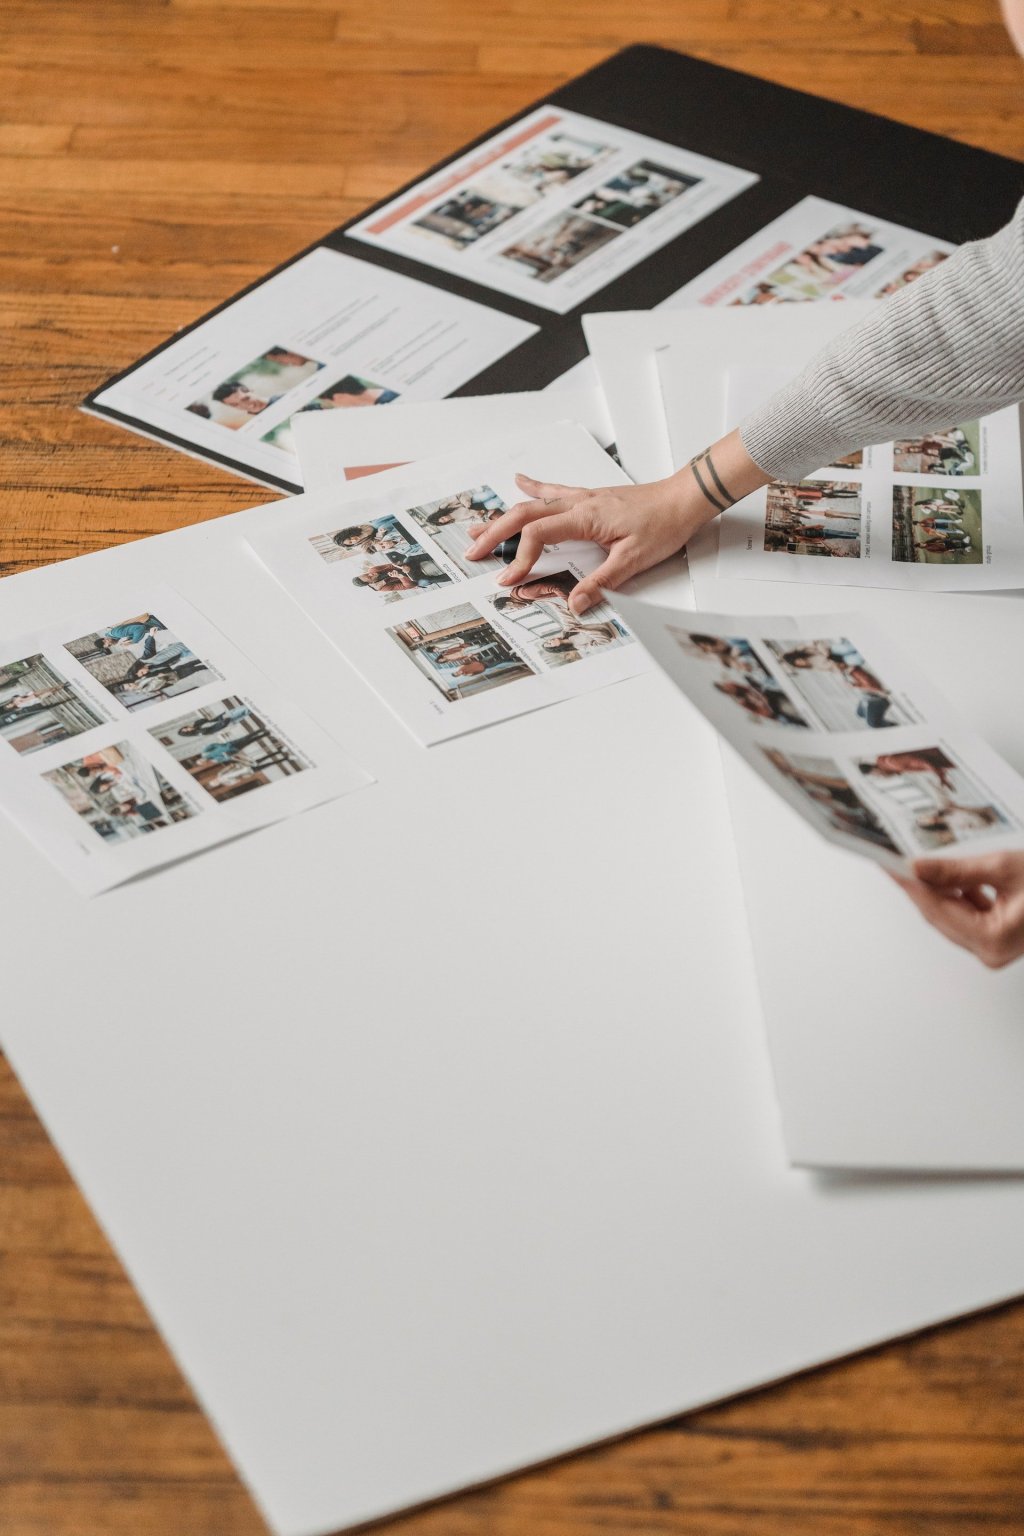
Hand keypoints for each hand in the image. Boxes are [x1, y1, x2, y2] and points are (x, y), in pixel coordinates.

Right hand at [463, 473, 696, 613]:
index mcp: (585, 518)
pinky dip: (532, 488)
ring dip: (503, 516)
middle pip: (523, 515)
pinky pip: (552, 491)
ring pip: (532, 504)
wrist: (683, 498)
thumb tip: (575, 603)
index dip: (520, 559)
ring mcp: (581, 498)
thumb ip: (601, 582)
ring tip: (478, 527)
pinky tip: (518, 481)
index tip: (508, 580)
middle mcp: (578, 504)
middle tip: (472, 552)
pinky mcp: (589, 498)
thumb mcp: (634, 560)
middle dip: (494, 534)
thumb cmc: (663, 524)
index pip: (538, 536)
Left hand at [892, 850, 1023, 968]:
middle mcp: (991, 952)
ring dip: (938, 891)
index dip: (910, 885)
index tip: (891, 866)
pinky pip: (967, 918)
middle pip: (940, 916)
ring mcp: (994, 949)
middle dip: (919, 887)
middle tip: (898, 861)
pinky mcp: (998, 940)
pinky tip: (954, 877)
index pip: (936, 909)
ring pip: (951, 917)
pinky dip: (958, 897)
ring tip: (923, 864)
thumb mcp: (1004, 869)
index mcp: (994, 940)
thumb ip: (957, 870)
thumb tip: (919, 868)